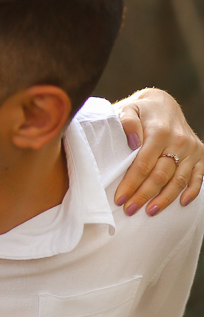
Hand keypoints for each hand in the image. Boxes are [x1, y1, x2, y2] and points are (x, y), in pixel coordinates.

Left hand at [114, 88, 203, 215]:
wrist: (163, 104)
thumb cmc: (140, 111)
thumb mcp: (128, 109)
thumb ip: (127, 122)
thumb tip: (132, 142)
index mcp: (159, 132)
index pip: (143, 164)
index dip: (131, 183)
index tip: (120, 198)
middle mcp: (179, 141)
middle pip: (161, 175)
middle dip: (144, 195)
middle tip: (130, 210)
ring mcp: (191, 149)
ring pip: (179, 179)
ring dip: (165, 198)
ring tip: (150, 211)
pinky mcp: (200, 153)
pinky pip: (198, 176)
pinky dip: (192, 191)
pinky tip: (182, 203)